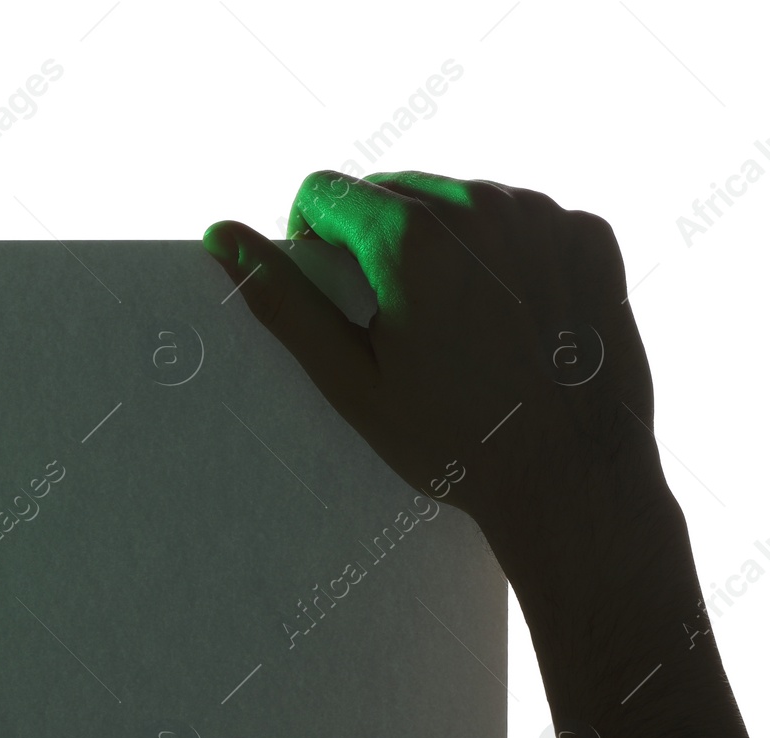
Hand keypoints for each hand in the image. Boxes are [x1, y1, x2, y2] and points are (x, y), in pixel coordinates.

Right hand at [203, 169, 663, 558]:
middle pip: (392, 187)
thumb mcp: (350, 380)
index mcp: (408, 237)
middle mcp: (478, 205)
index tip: (335, 293)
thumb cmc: (453, 442)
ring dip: (441, 241)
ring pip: (458, 198)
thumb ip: (283, 300)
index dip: (311, 237)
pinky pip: (522, 218)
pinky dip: (505, 252)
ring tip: (456, 322)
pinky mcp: (588, 233)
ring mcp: (542, 215)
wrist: (574, 478)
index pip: (323, 190)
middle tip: (394, 319)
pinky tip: (510, 317)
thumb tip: (220, 235)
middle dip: (376, 238)